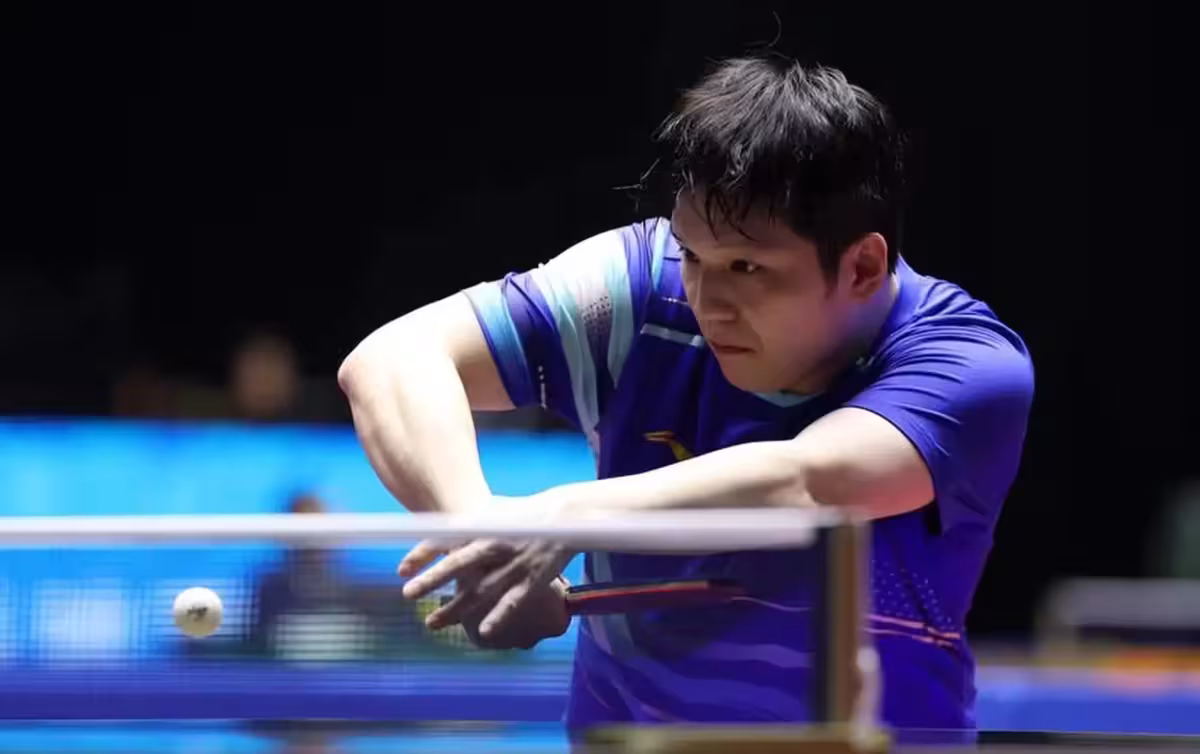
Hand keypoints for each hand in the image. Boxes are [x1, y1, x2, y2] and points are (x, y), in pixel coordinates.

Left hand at [398, 494, 576, 643]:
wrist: (566, 515)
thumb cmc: (524, 514)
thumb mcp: (493, 512)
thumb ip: (467, 524)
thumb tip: (435, 528)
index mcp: (484, 526)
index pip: (446, 538)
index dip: (423, 553)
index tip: (401, 569)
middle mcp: (495, 544)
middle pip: (458, 565)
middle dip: (432, 580)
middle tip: (407, 594)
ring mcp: (514, 564)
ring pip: (480, 590)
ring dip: (455, 609)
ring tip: (430, 623)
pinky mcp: (533, 580)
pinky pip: (513, 601)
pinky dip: (499, 617)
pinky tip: (484, 633)